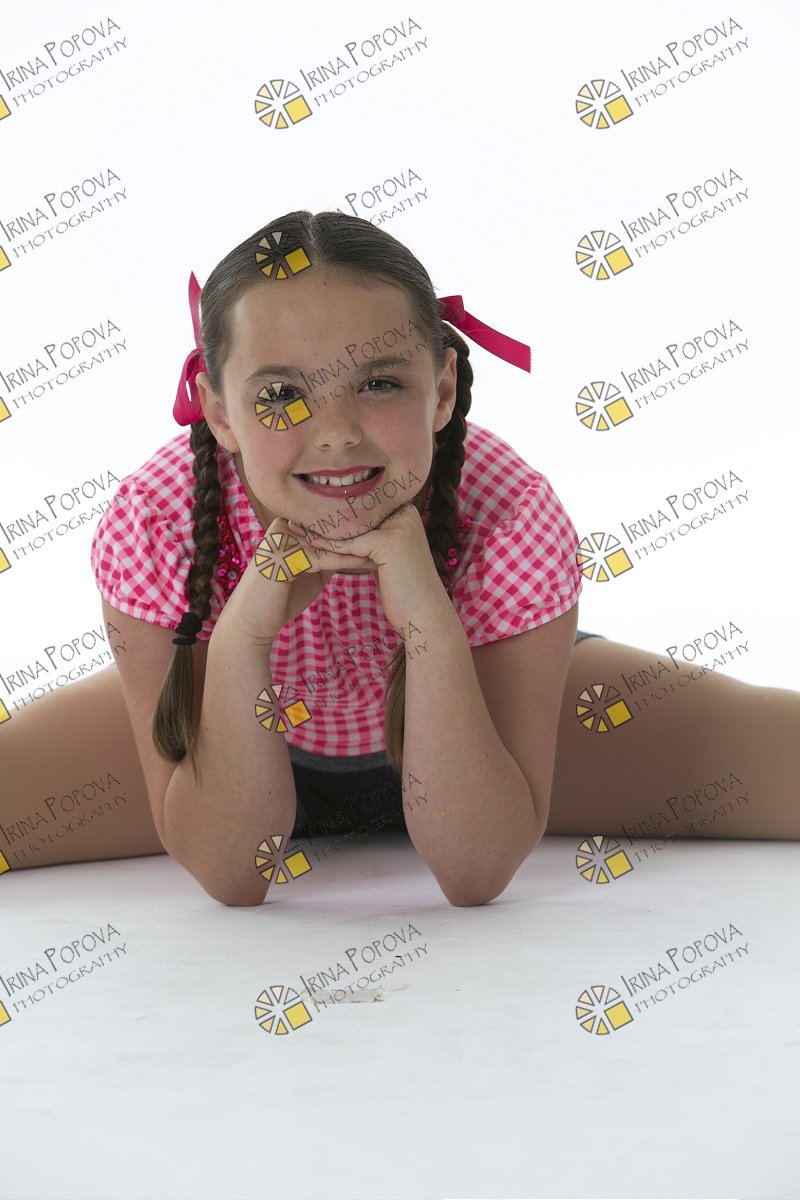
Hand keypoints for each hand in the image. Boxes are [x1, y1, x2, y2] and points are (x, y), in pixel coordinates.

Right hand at [230, 516, 374, 644]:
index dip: (356, 526)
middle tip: (391, 532)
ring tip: (385, 547)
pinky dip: (344, 560)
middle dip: (360, 531)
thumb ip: (327, 556)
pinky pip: (319, 556)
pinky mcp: (280, 556)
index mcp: (290, 526)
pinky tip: (365, 562)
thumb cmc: (281, 598)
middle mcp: (283, 526)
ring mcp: (280, 539)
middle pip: (328, 526)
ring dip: (357, 545)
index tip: (385, 529)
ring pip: (327, 539)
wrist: (253, 621)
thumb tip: (356, 546)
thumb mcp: (310, 572)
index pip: (328, 521)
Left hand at [287, 502, 445, 629]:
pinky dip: (328, 547)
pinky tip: (308, 547)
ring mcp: (400, 525)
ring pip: (350, 528)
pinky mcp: (389, 542)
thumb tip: (344, 532)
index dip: (333, 515)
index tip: (306, 516)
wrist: (424, 615)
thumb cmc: (403, 591)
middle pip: (355, 515)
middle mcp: (405, 513)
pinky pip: (350, 544)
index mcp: (404, 513)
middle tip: (294, 519)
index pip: (361, 510)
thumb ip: (370, 541)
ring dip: (320, 530)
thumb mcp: (384, 558)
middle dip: (324, 519)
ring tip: (294, 530)